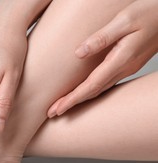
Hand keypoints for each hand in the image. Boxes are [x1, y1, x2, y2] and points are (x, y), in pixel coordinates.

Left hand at [48, 0, 157, 117]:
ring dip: (80, 99)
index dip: (72, 99)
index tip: (56, 109)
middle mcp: (123, 68)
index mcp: (120, 60)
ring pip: (99, 90)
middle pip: (93, 92)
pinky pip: (105, 83)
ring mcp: (126, 68)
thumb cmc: (149, 12)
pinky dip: (90, 91)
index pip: (91, 86)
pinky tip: (83, 93)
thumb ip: (101, 37)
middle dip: (71, 104)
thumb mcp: (124, 20)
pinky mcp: (127, 64)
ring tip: (63, 106)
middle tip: (52, 114)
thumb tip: (79, 53)